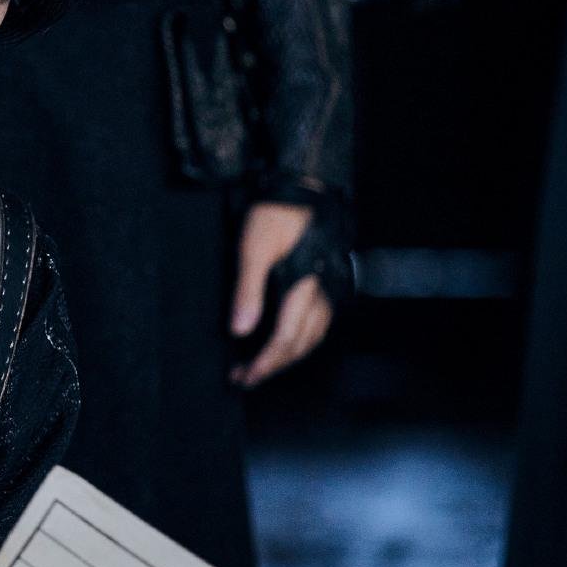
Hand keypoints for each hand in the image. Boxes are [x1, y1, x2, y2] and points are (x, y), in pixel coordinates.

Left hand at [229, 201, 332, 387]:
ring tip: (258, 366)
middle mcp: (322, 293)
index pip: (286, 339)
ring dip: (286, 356)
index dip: (266, 362)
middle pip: (300, 345)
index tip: (245, 376)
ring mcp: (328, 289)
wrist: (304, 188)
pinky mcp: (326, 283)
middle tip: (245, 378)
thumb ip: (247, 291)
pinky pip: (317, 324)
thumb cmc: (277, 214)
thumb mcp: (253, 248)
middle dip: (273, 366)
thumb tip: (239, 330)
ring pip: (312, 337)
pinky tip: (282, 342)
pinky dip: (299, 340)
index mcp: (304, 287)